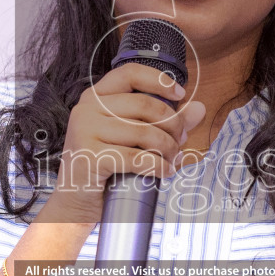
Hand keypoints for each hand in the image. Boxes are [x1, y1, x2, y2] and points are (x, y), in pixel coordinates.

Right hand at [45, 63, 204, 220]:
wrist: (75, 202)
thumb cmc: (105, 167)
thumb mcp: (133, 138)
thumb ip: (165, 121)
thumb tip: (199, 108)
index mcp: (95, 97)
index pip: (130, 73)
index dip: (159, 80)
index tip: (180, 94)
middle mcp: (87, 109)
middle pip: (145, 105)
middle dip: (172, 124)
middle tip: (181, 140)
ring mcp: (85, 131)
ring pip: (144, 133)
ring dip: (168, 148)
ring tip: (173, 158)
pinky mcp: (90, 157)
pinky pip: (137, 158)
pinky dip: (158, 166)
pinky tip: (165, 171)